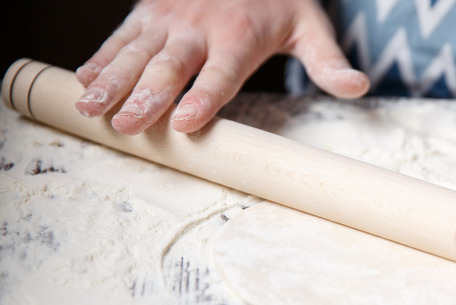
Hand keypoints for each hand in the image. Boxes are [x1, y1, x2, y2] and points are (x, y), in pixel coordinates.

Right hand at [74, 0, 368, 133]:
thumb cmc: (278, 0)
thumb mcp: (310, 26)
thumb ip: (328, 61)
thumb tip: (359, 88)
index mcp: (240, 36)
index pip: (222, 73)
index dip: (204, 98)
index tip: (186, 122)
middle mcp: (199, 27)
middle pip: (171, 66)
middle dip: (147, 96)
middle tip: (126, 125)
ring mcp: (169, 19)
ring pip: (136, 52)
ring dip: (112, 80)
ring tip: (89, 108)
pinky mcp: (148, 13)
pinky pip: (120, 38)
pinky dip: (100, 59)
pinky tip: (80, 83)